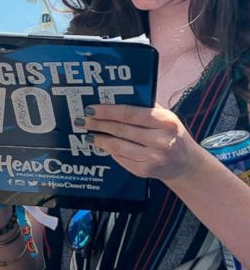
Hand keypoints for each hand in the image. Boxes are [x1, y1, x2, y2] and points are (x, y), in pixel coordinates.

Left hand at [83, 102, 198, 179]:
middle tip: (83, 121)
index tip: (91, 109)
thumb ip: (145, 107)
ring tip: (89, 134)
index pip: (130, 114)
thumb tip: (115, 98)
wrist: (185, 163)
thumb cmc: (171, 134)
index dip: (107, 111)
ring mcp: (153, 157)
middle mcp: (161, 140)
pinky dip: (110, 151)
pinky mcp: (145, 171)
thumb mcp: (165, 117)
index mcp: (165, 121)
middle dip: (98, 124)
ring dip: (100, 139)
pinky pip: (121, 159)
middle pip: (121, 130)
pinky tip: (102, 145)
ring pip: (118, 146)